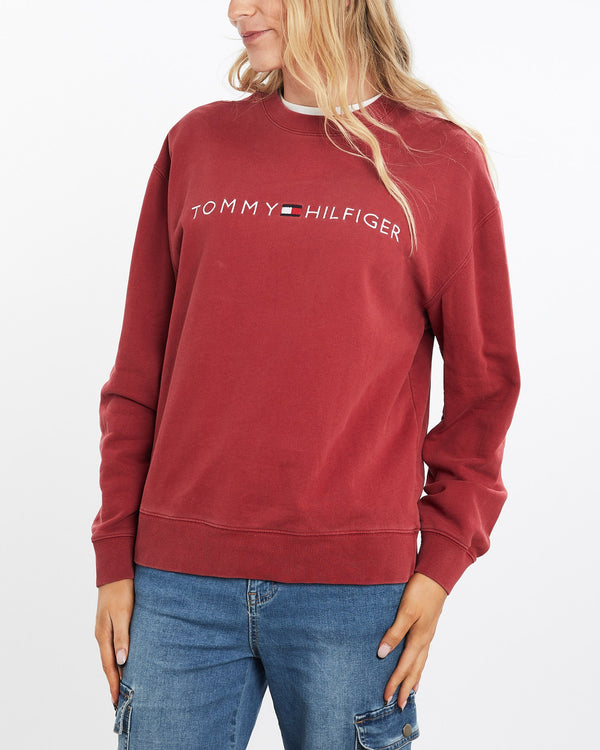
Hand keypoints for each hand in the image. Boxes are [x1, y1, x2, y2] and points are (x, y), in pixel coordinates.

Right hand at [94, 578, 134, 708]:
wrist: (115, 570)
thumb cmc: (121, 590)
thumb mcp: (123, 613)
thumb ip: (122, 636)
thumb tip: (121, 661)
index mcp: (103, 635)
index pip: (109, 666)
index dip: (114, 684)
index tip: (117, 702)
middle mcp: (102, 635)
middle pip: (108, 664)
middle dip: (113, 683)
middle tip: (119, 702)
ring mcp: (105, 629)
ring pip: (110, 656)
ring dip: (115, 672)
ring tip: (122, 687)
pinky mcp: (110, 623)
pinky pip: (113, 646)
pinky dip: (117, 658)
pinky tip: (124, 661)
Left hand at [377, 572, 447, 707]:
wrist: (437, 576)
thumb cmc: (420, 591)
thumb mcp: (405, 611)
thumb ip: (394, 633)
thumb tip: (382, 654)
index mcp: (419, 639)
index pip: (404, 667)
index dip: (394, 683)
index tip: (386, 697)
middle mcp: (425, 640)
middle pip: (415, 669)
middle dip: (406, 687)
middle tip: (399, 705)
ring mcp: (428, 634)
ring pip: (420, 662)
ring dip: (414, 677)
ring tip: (411, 691)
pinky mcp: (427, 627)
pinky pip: (423, 652)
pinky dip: (419, 664)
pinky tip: (417, 662)